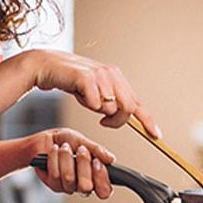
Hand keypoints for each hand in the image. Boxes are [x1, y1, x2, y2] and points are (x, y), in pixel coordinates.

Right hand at [22, 50, 160, 137]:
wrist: (47, 66)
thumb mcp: (95, 91)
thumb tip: (122, 117)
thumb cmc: (71, 80)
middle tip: (103, 122)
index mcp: (116, 77)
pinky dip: (86, 104)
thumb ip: (110, 101)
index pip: (137, 102)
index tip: (156, 135)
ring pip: (110, 108)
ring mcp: (100, 75)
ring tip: (84, 98)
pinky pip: (95, 104)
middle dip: (116, 121)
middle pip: (128, 108)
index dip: (147, 120)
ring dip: (96, 110)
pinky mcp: (87, 78)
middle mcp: (112, 74)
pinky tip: (78, 94)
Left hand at [30, 128, 114, 198]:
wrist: (46, 139)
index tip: (97, 162)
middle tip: (81, 150)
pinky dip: (55, 158)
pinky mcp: (53, 184)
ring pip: (69, 179)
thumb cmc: (65, 141)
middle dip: (83, 164)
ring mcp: (67, 186)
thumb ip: (97, 150)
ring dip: (67, 158)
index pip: (104, 191)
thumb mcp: (83, 141)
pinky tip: (55, 150)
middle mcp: (81, 184)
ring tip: (65, 147)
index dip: (102, 179)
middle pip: (86, 187)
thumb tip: (111, 159)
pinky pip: (55, 175)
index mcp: (94, 176)